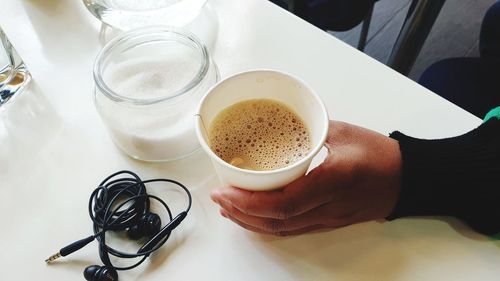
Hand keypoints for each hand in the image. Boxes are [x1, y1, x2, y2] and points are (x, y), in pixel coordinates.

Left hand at [211, 121, 401, 235]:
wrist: (408, 180)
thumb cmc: (381, 155)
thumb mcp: (343, 132)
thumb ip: (309, 129)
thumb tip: (279, 124)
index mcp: (332, 180)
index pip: (283, 203)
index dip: (248, 203)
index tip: (224, 191)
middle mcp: (328, 206)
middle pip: (276, 222)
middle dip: (241, 213)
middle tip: (218, 197)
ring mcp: (328, 219)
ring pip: (282, 230)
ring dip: (251, 222)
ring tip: (229, 208)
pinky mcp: (328, 222)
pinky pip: (293, 229)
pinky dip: (267, 225)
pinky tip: (254, 216)